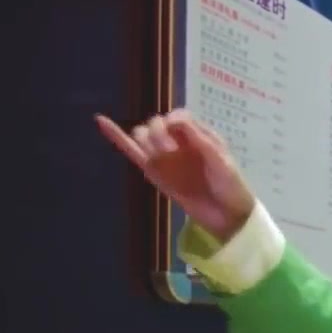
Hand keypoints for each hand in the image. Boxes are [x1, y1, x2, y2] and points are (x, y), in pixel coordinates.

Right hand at [94, 109, 255, 242]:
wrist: (227, 216)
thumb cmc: (230, 185)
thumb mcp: (221, 161)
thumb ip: (199, 140)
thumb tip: (174, 118)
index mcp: (198, 135)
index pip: (176, 116)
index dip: (173, 121)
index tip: (178, 132)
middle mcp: (178, 142)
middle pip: (156, 124)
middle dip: (158, 132)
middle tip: (170, 150)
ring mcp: (164, 157)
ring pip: (143, 136)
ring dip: (148, 141)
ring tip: (163, 155)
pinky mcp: (153, 172)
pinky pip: (131, 151)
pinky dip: (116, 136)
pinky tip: (101, 121)